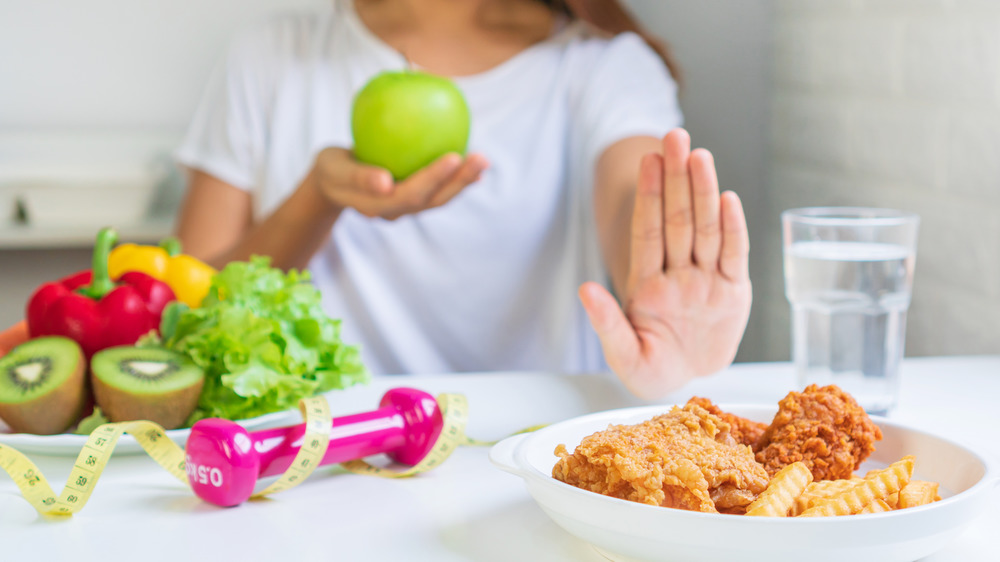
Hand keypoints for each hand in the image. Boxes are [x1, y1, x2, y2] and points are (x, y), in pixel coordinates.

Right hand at [312, 147, 488, 219]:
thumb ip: (357, 176)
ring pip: (440, 197)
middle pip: (433, 199)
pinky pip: (439, 189)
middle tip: (482, 158)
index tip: (453, 156)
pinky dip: (457, 178)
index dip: (434, 178)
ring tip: (484, 161)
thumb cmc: (332, 170)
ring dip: (464, 181)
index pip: (410, 194)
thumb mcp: (334, 170)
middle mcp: (397, 210)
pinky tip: (472, 161)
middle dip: (459, 181)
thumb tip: (385, 182)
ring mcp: (406, 206)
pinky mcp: (413, 196)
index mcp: (378, 206)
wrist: (332, 182)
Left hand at [579, 129, 751, 399]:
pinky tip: (728, 198)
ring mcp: (707, 279)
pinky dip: (733, 228)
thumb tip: (585, 290)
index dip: (649, 195)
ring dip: (703, 191)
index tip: (648, 160)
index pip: (649, 231)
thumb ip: (607, 323)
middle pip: (678, 219)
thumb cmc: (651, 369)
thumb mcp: (624, 355)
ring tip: (699, 155)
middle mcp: (679, 273)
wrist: (687, 381)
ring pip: (706, 229)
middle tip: (675, 136)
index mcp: (648, 283)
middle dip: (676, 178)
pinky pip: (734, 255)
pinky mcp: (734, 293)